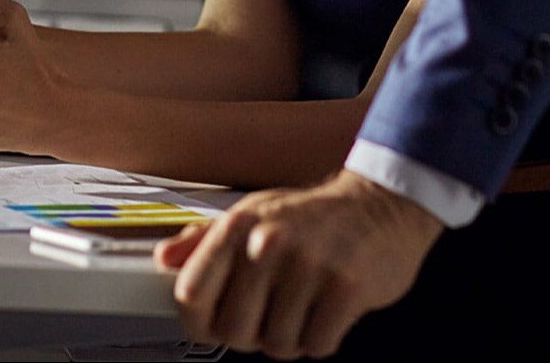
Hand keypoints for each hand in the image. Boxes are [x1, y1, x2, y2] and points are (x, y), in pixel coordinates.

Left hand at [155, 169, 442, 358]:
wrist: (383, 204)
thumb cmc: (314, 216)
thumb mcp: (256, 214)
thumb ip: (208, 240)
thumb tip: (166, 257)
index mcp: (240, 224)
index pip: (191, 291)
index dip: (196, 320)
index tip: (209, 324)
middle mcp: (269, 242)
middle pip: (233, 330)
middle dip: (251, 334)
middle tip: (270, 315)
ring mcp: (309, 264)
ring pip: (277, 345)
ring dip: (291, 336)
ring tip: (303, 306)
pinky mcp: (346, 287)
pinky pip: (317, 345)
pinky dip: (321, 338)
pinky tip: (326, 310)